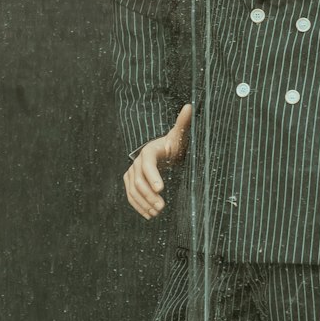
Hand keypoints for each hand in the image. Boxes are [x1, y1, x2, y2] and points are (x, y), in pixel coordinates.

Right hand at [123, 103, 192, 219]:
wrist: (161, 150)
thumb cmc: (172, 143)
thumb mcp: (178, 135)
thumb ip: (183, 123)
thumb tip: (189, 106)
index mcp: (149, 151)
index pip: (148, 164)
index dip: (153, 176)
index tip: (162, 189)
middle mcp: (137, 161)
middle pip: (139, 180)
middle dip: (149, 195)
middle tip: (162, 207)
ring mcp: (131, 172)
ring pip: (133, 190)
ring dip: (143, 202)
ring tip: (156, 212)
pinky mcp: (130, 181)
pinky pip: (130, 195)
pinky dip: (138, 205)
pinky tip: (148, 214)